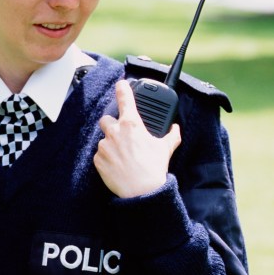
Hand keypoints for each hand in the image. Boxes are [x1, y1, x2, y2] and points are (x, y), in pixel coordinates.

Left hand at [94, 79, 180, 197]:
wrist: (141, 191)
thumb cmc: (153, 169)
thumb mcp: (165, 148)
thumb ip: (172, 135)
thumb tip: (176, 128)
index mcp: (132, 124)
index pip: (125, 99)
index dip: (122, 88)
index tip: (120, 83)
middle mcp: (115, 131)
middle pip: (106, 119)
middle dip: (112, 124)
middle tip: (122, 134)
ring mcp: (104, 145)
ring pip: (104, 139)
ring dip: (110, 144)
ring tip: (123, 156)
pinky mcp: (97, 159)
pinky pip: (100, 154)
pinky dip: (106, 158)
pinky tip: (117, 165)